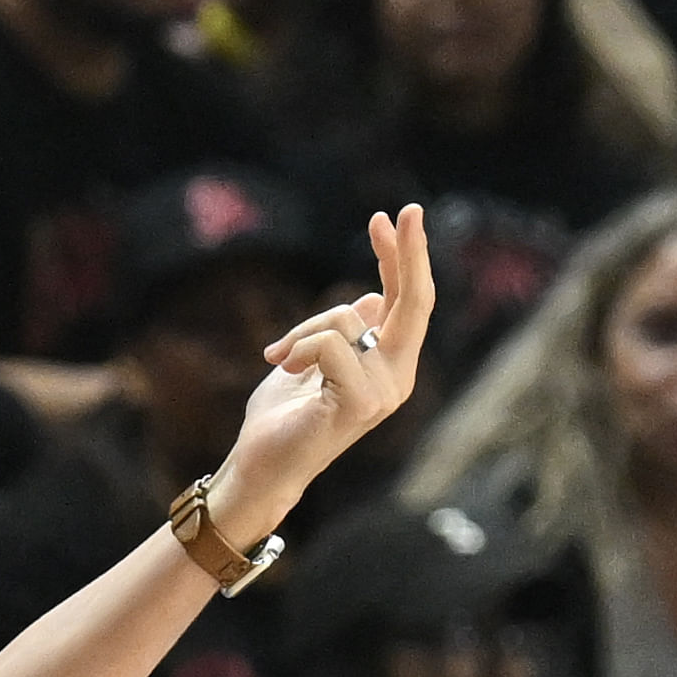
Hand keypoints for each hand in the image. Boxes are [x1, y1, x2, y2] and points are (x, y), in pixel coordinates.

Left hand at [208, 205, 432, 538]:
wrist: (260, 466)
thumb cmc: (282, 418)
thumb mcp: (312, 361)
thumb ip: (347, 333)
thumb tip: (373, 299)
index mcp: (389, 365)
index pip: (406, 303)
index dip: (401, 258)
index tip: (388, 217)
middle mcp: (397, 377)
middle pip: (415, 302)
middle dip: (409, 252)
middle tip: (403, 209)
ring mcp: (385, 392)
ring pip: (348, 317)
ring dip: (302, 329)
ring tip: (280, 357)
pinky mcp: (364, 403)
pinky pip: (331, 342)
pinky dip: (299, 346)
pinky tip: (283, 368)